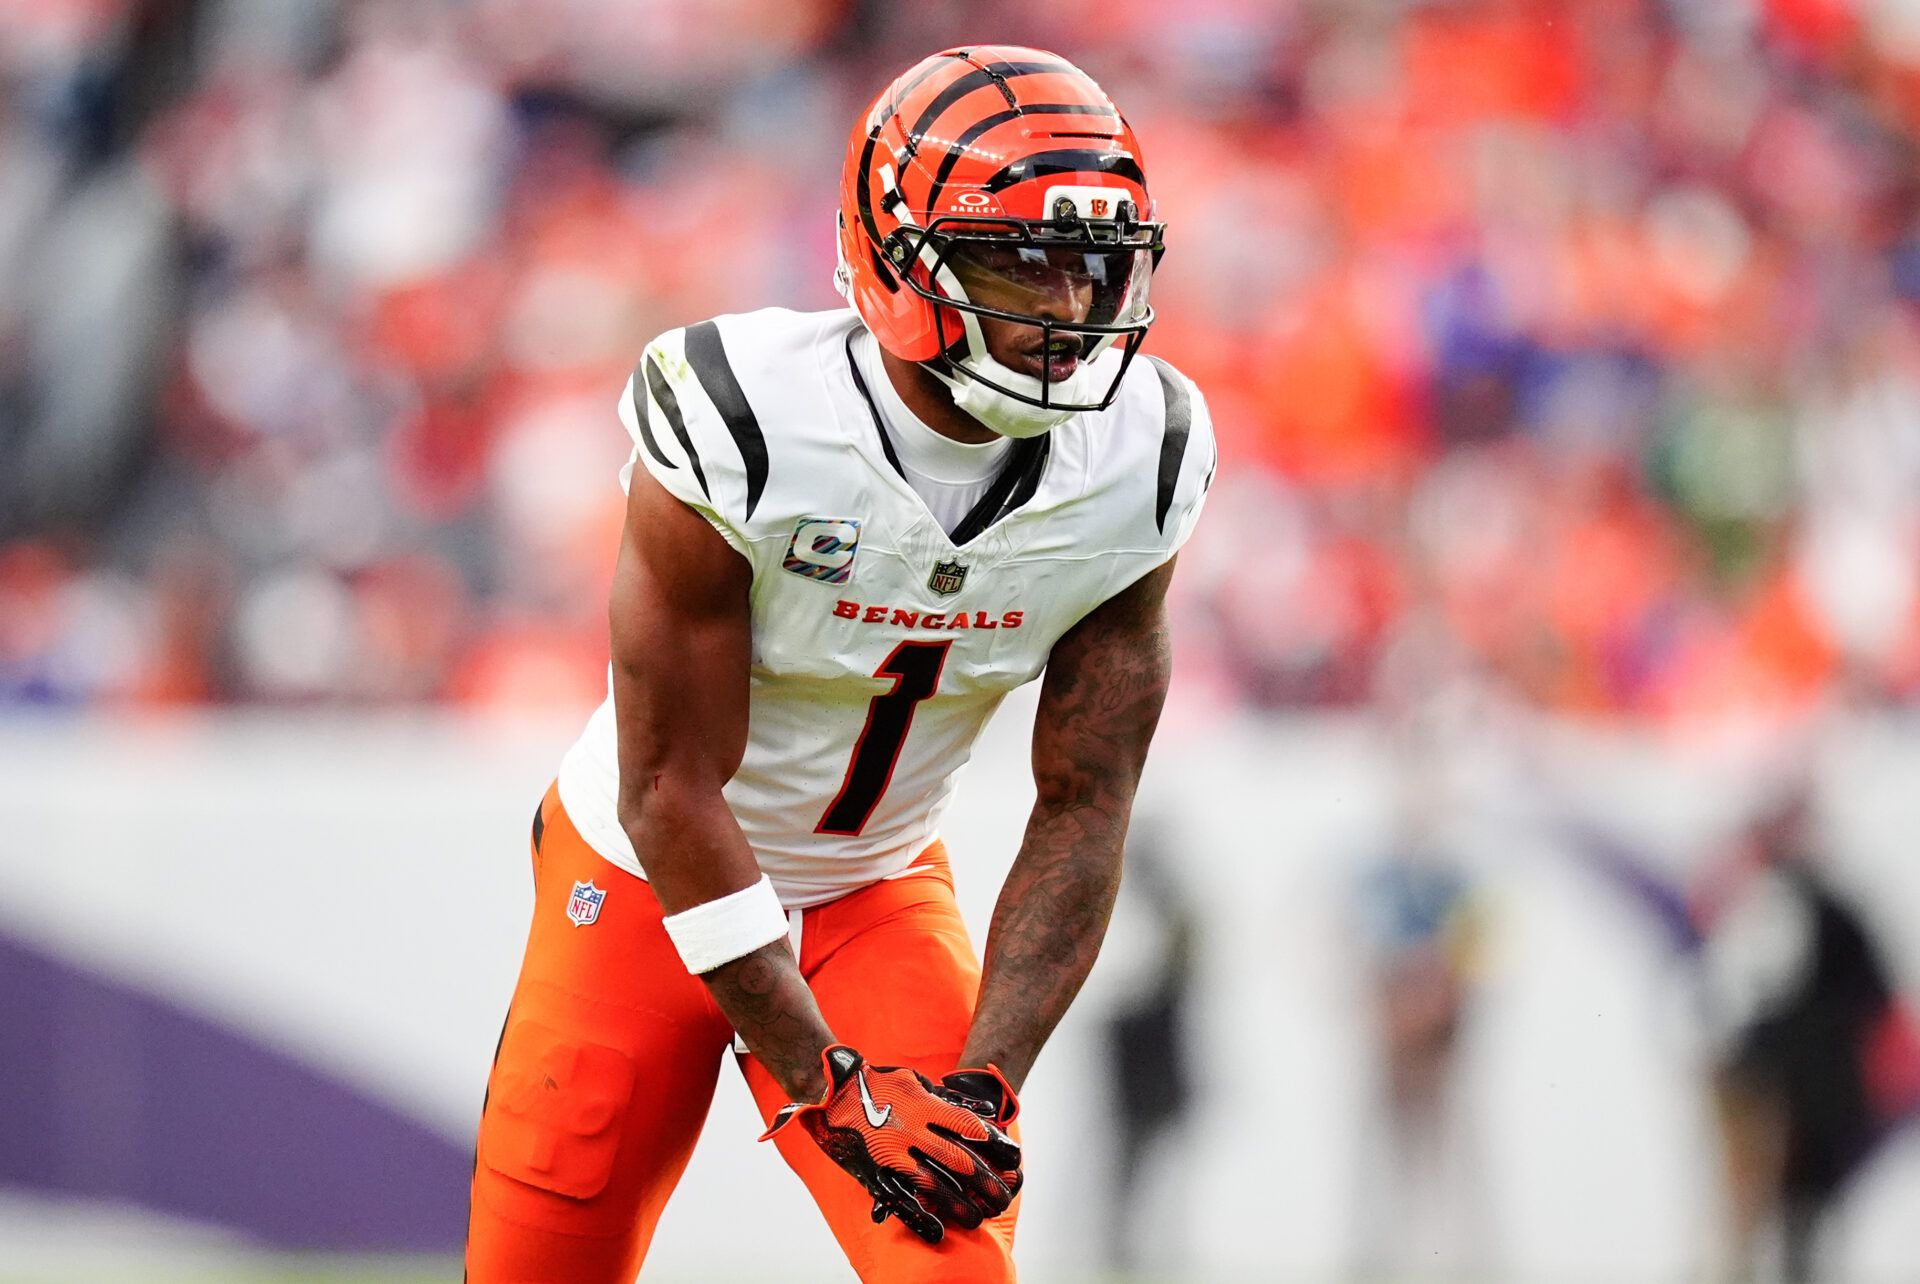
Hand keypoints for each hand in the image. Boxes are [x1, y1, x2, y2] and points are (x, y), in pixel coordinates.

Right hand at [761, 1045, 1021, 1242]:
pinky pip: (901, 1195)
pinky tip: (936, 1230)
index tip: (1013, 1159)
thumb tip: (984, 1112)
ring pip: (935, 1183)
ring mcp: (894, 1151)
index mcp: (926, 1106)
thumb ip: (947, 1098)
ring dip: (959, 1203)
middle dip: (985, 1181)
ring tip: (979, 1218)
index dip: (994, 1146)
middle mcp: (913, 1130)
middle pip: (958, 1161)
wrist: (833, 1084)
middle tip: (1003, 1196)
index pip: (970, 1129)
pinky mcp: (875, 1167)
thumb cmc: (878, 1080)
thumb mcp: (917, 1080)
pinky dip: (920, 1214)